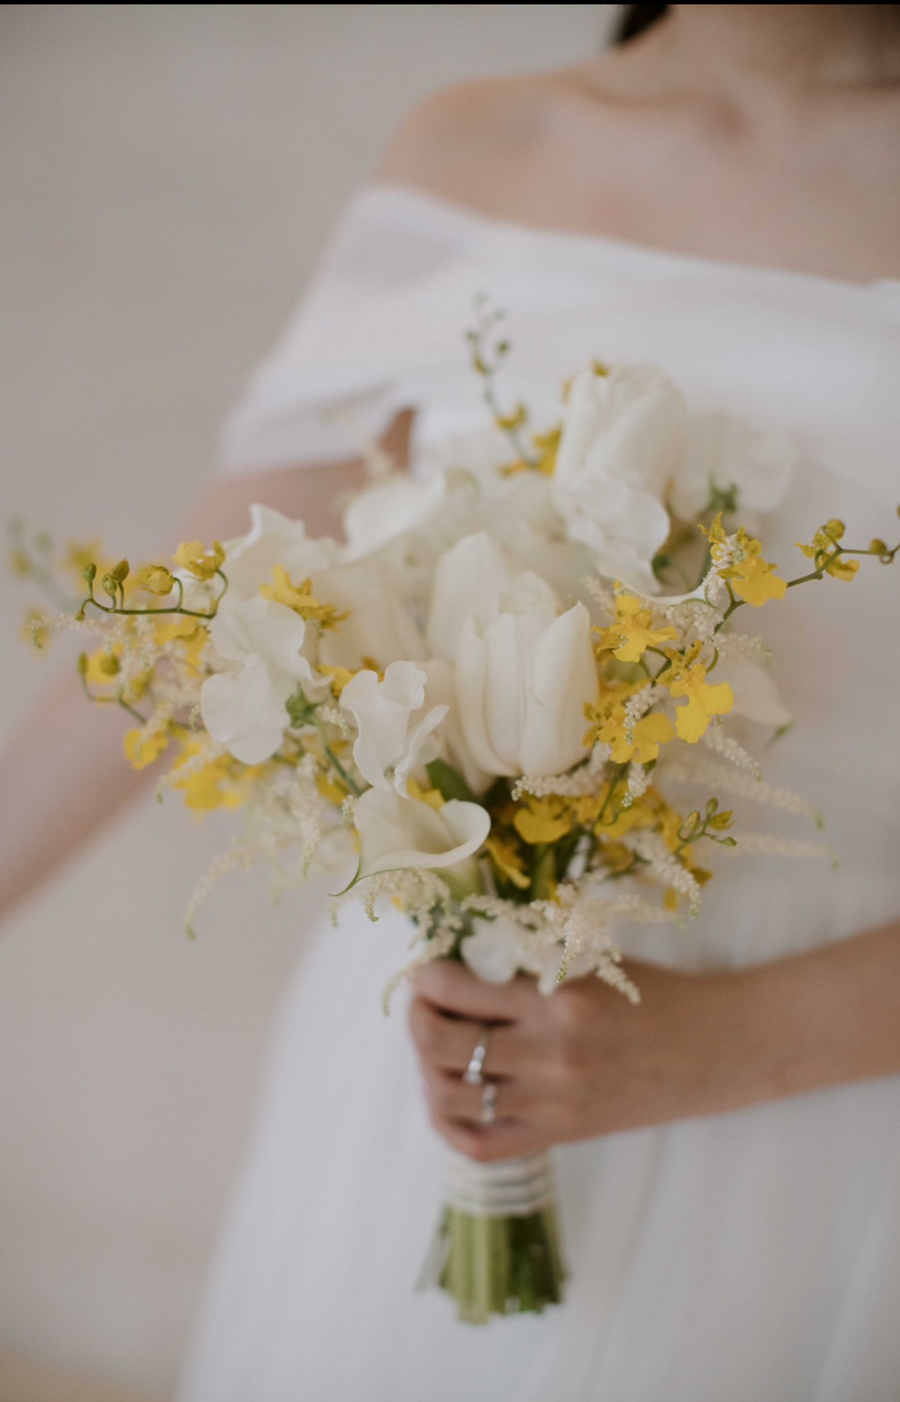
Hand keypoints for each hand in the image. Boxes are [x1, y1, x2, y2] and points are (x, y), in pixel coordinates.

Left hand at [409, 958, 753, 1162]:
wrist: (715, 1050)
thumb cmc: (654, 994)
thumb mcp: (592, 961)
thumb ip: (528, 965)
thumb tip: (457, 963)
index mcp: (558, 997)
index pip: (455, 989)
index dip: (426, 976)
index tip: (428, 968)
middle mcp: (549, 1053)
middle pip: (439, 1044)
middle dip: (417, 1017)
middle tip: (425, 1003)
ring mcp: (552, 1101)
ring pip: (449, 1095)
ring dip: (426, 1067)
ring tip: (436, 1046)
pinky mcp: (560, 1134)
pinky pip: (481, 1144)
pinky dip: (450, 1122)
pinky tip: (451, 1096)